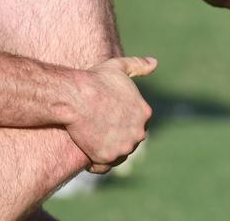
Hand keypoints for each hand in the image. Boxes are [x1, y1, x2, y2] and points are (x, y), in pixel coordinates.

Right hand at [67, 56, 155, 173]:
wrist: (75, 96)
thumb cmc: (94, 80)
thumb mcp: (118, 67)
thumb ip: (137, 65)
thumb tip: (154, 63)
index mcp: (144, 113)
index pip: (136, 123)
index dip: (120, 120)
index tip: (106, 115)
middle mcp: (138, 133)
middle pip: (128, 140)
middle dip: (115, 136)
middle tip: (96, 127)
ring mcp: (123, 147)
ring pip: (117, 154)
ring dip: (106, 149)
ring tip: (90, 139)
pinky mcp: (106, 158)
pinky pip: (102, 166)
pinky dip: (95, 163)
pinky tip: (85, 153)